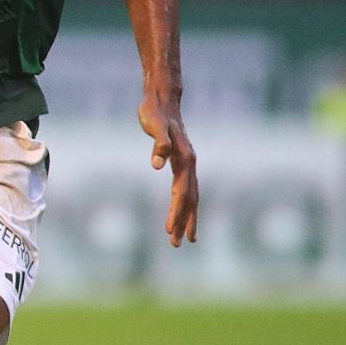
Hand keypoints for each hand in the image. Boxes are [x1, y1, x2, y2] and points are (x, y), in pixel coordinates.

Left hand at [138, 90, 198, 246]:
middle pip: (190, 199)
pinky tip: (180, 213)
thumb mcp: (154, 127)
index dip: (175, 213)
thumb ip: (159, 145)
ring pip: (191, 196)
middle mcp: (189, 164)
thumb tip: (157, 164)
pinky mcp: (181, 162)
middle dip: (184, 222)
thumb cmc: (155, 113)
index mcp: (184, 159)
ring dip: (187, 218)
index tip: (168, 231)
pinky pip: (186, 188)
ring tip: (184, 239)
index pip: (180, 193)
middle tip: (176, 244)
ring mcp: (187, 164)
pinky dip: (184, 203)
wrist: (163, 100)